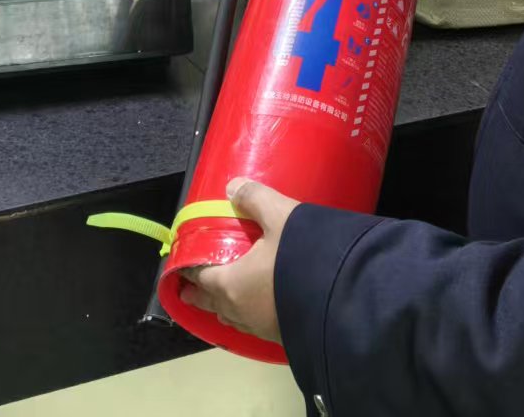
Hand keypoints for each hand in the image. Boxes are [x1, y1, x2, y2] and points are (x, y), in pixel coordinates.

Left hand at [177, 178, 297, 343]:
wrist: (343, 300)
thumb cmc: (301, 256)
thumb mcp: (280, 217)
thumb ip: (255, 198)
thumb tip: (233, 186)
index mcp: (231, 284)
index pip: (201, 278)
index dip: (189, 271)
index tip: (180, 269)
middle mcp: (241, 311)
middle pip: (212, 303)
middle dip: (200, 295)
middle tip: (189, 291)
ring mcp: (262, 329)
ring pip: (234, 319)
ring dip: (225, 308)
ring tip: (223, 300)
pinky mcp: (282, 337)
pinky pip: (254, 327)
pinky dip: (247, 317)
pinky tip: (257, 310)